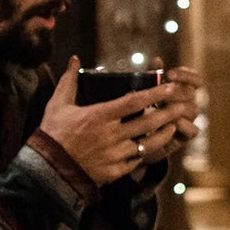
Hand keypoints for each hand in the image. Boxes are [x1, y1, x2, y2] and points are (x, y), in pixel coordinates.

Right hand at [37, 59, 195, 188]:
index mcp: (99, 115)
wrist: (46, 169)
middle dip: (169, 113)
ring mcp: (114, 155)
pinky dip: (146, 153)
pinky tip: (153, 146)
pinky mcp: (114, 171)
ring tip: (174, 126)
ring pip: (147, 144)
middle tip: (184, 106)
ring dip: (163, 134)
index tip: (170, 86)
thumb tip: (74, 58)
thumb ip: (69, 80)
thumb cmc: (52, 133)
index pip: (134, 101)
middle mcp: (111, 135)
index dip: (155, 93)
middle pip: (148, 122)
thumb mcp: (58, 104)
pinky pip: (136, 161)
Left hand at [143, 68, 202, 159]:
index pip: (195, 79)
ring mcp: (189, 121)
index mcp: (183, 91)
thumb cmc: (138, 111)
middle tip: (161, 92)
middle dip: (176, 91)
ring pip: (193, 110)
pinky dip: (182, 126)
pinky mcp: (186, 137)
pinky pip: (193, 130)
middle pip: (192, 93)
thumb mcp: (142, 92)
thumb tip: (157, 59)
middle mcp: (189, 104)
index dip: (186, 75)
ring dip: (178, 107)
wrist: (134, 140)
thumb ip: (151, 76)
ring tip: (161, 107)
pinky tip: (166, 124)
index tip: (168, 74)